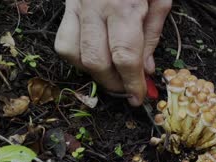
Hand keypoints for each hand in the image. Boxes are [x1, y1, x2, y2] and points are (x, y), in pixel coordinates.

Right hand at [55, 0, 171, 105]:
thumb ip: (152, 34)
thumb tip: (146, 69)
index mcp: (125, 6)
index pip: (126, 57)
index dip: (132, 83)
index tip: (138, 98)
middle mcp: (96, 8)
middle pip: (97, 61)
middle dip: (115, 83)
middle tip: (128, 89)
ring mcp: (77, 6)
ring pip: (74, 55)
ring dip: (94, 74)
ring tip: (113, 77)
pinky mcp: (67, 5)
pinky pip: (62, 41)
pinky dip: (76, 58)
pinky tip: (94, 59)